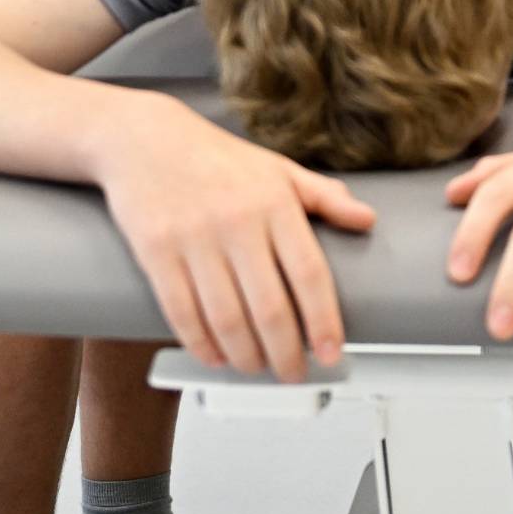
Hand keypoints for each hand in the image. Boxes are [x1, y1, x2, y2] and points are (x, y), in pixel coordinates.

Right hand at [100, 99, 376, 379]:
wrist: (144, 140)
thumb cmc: (217, 158)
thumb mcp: (278, 169)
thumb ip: (324, 196)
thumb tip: (368, 219)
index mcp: (274, 202)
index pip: (309, 274)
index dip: (323, 321)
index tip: (331, 352)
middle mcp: (237, 222)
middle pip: (269, 307)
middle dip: (286, 354)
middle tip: (293, 374)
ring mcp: (194, 239)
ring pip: (226, 319)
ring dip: (246, 357)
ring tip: (257, 368)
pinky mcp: (156, 252)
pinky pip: (182, 312)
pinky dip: (201, 344)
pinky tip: (216, 357)